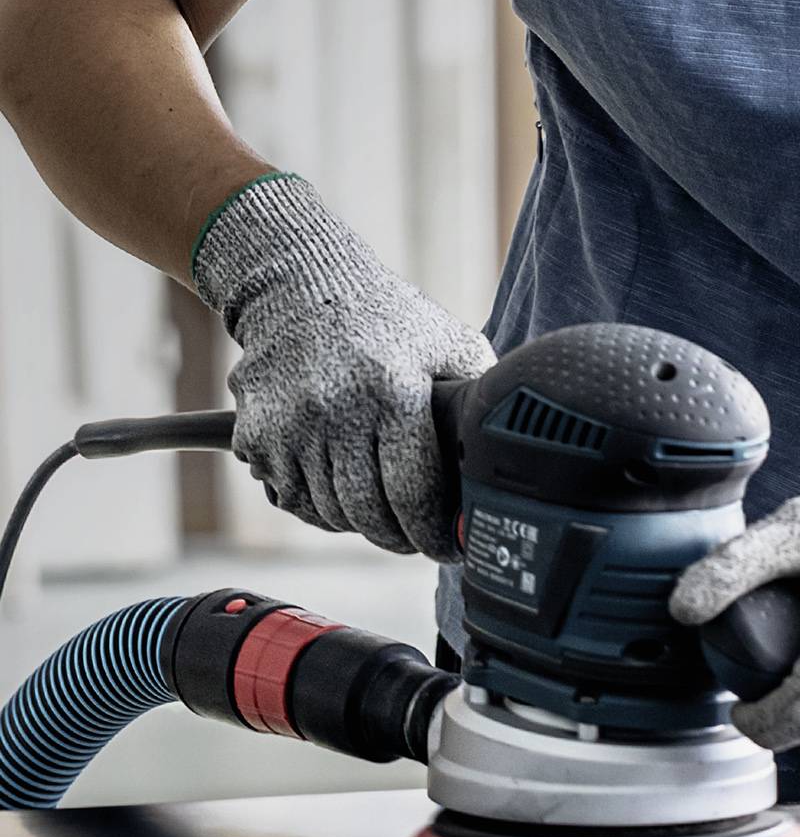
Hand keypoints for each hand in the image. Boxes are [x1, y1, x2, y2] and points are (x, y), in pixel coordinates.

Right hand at [193, 172, 491, 557]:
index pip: (414, 493)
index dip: (433, 532)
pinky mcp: (257, 436)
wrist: (302, 290)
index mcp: (395, 392)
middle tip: (413, 537)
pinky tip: (337, 487)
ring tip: (379, 511)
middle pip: (368, 513)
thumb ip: (477, 396)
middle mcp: (338, 412)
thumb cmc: (387, 321)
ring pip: (328, 512)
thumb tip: (505, 452)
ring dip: (357, 523)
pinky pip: (290, 498)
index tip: (448, 546)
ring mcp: (291, 427)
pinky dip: (315, 505)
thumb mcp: (448, 344)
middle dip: (398, 537)